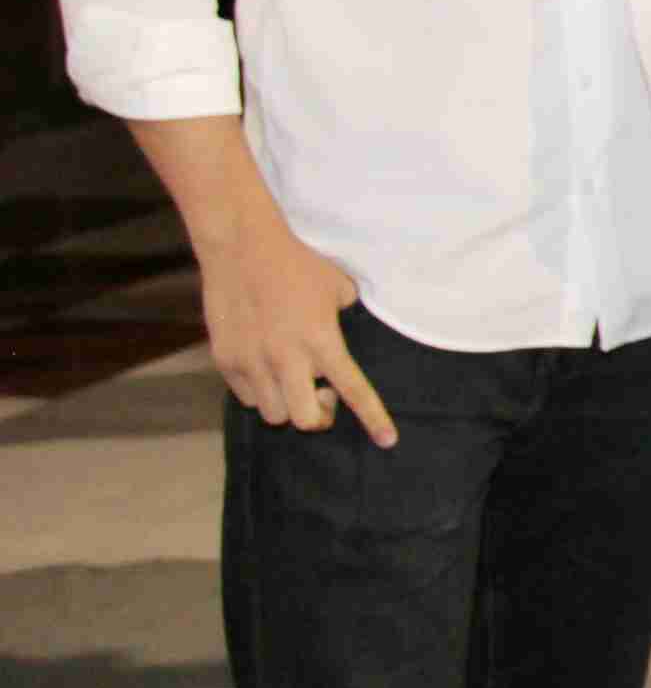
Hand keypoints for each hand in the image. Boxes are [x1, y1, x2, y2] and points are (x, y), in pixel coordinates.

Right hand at [196, 208, 395, 447]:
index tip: (388, 441)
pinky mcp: (225, 360)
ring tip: (291, 376)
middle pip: (305, 420)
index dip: (373, 418)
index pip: (353, 390)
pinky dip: (261, 391)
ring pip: (273, 412)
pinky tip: (265, 367)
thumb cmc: (296, 262)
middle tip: (321, 394)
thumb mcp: (338, 285)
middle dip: (318, 416)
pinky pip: (246, 397)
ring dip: (288, 402)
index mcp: (322, 340)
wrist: (241, 246)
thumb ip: (347, 314)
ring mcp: (252, 362)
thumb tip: (345, 327)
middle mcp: (286, 358)